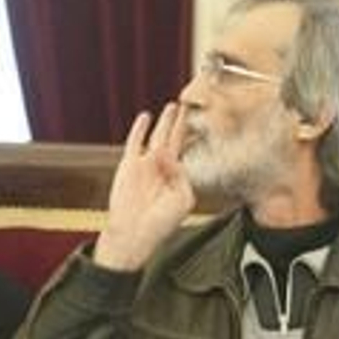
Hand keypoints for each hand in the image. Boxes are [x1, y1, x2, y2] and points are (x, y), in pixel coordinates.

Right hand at [92, 103, 195, 270]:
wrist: (135, 234)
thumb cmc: (161, 223)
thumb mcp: (181, 199)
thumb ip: (180, 174)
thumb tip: (167, 152)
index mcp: (178, 177)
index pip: (189, 151)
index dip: (196, 137)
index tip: (208, 120)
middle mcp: (163, 168)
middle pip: (176, 139)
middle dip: (183, 122)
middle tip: (192, 104)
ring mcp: (146, 165)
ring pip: (158, 136)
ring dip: (165, 121)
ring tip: (173, 105)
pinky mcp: (130, 165)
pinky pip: (135, 142)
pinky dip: (140, 128)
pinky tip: (146, 116)